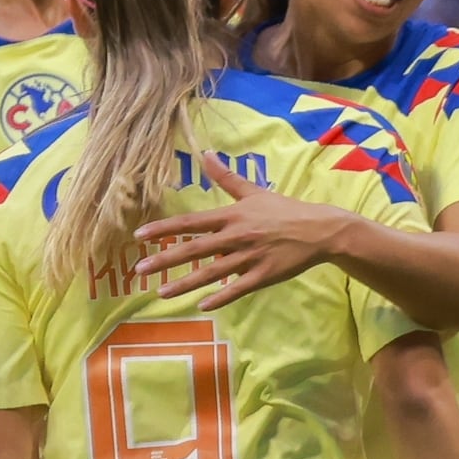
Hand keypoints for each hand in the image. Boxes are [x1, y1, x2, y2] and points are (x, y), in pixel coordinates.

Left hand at [132, 157, 345, 309]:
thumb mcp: (253, 191)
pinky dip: (220, 298)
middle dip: (165, 260)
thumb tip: (205, 153)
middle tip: (139, 270)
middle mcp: (236, 236)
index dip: (164, 229)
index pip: (191, 223)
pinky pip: (237, 289)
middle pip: (194, 250)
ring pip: (211, 273)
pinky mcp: (264, 276)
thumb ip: (226, 177)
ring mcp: (250, 258)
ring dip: (184, 284)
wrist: (319, 230)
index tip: (140, 236)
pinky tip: (202, 306)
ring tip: (161, 292)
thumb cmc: (284, 210)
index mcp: (232, 216)